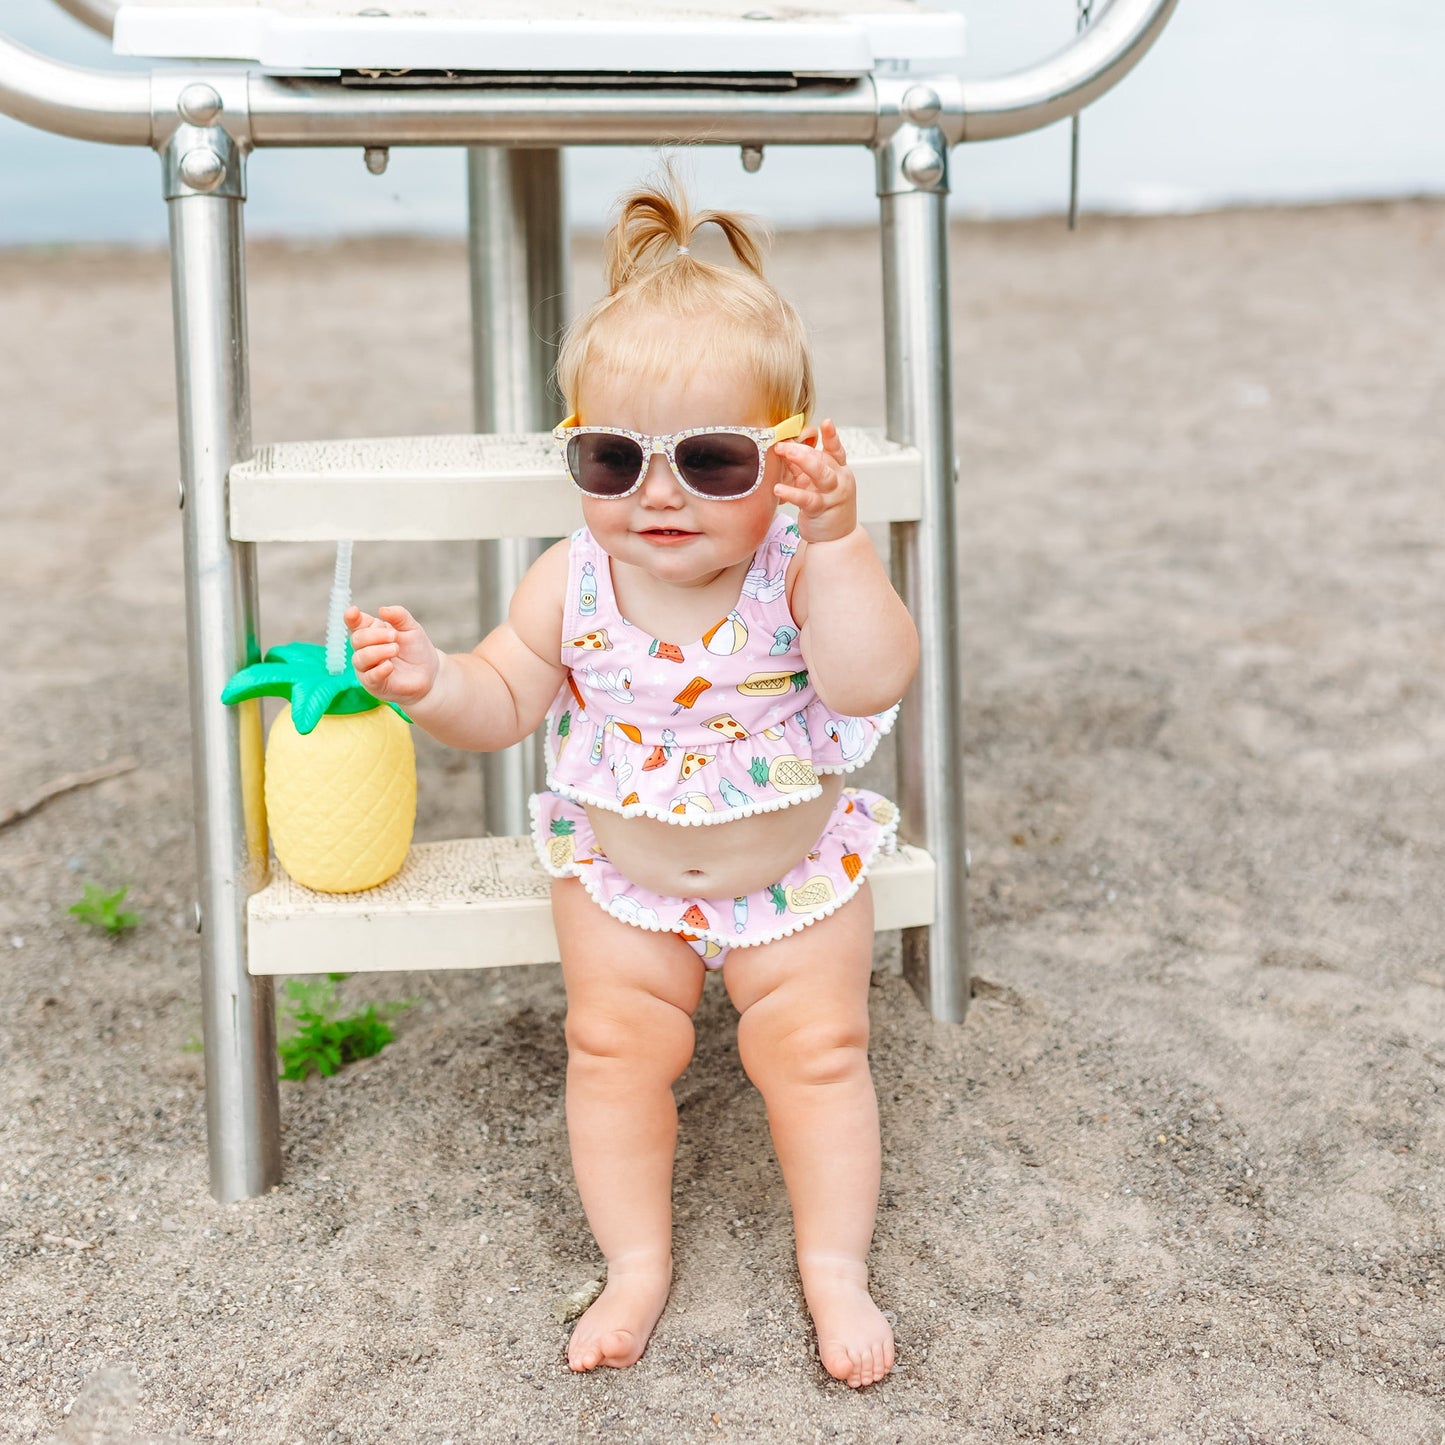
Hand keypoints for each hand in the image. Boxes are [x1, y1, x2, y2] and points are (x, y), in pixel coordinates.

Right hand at [344, 604, 440, 706]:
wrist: (429, 673)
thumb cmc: (416, 648)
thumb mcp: (411, 628)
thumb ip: (399, 616)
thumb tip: (382, 610)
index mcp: (371, 631)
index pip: (356, 623)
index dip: (352, 618)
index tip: (353, 611)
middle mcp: (365, 649)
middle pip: (357, 639)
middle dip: (375, 636)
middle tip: (394, 636)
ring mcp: (367, 667)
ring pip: (360, 658)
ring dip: (378, 652)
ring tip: (395, 649)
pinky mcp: (374, 684)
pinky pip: (369, 677)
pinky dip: (378, 670)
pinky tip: (389, 666)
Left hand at [772, 419, 857, 544]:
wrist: (836, 539)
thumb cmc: (824, 507)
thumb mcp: (814, 484)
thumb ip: (802, 467)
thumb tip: (784, 447)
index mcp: (838, 471)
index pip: (836, 450)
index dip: (831, 436)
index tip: (825, 422)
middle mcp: (839, 480)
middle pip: (824, 459)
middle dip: (804, 449)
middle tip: (784, 443)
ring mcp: (832, 495)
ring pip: (821, 475)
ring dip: (803, 462)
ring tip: (784, 452)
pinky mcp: (821, 510)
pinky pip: (807, 499)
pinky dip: (792, 493)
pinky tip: (778, 488)